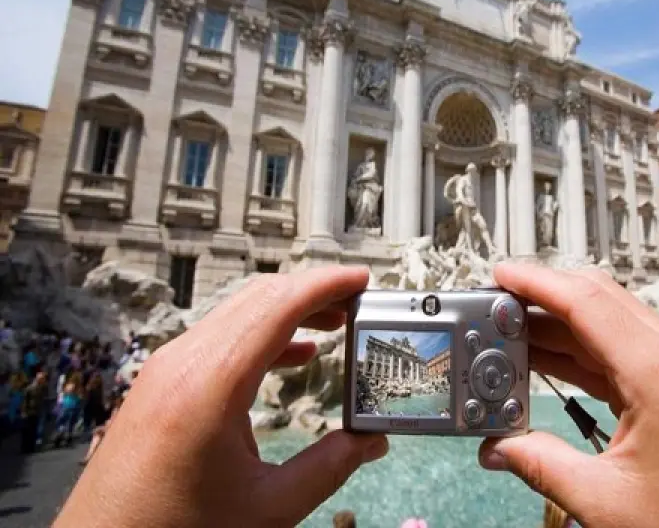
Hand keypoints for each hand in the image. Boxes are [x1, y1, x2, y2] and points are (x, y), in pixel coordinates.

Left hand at [54, 267, 387, 527]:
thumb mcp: (268, 508)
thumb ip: (328, 469)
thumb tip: (372, 442)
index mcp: (212, 385)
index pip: (278, 306)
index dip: (326, 285)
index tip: (362, 278)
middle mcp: (184, 362)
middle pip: (259, 299)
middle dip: (313, 292)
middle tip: (358, 301)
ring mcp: (167, 368)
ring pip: (237, 313)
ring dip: (288, 311)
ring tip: (335, 324)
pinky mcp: (161, 382)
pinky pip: (219, 338)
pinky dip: (262, 335)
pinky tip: (296, 354)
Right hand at [480, 265, 658, 527]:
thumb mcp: (608, 500)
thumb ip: (542, 467)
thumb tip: (498, 448)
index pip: (587, 302)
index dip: (537, 283)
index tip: (502, 274)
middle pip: (596, 300)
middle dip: (541, 296)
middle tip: (496, 306)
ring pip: (605, 321)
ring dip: (557, 323)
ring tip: (509, 335)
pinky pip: (617, 349)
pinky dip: (578, 348)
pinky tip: (545, 359)